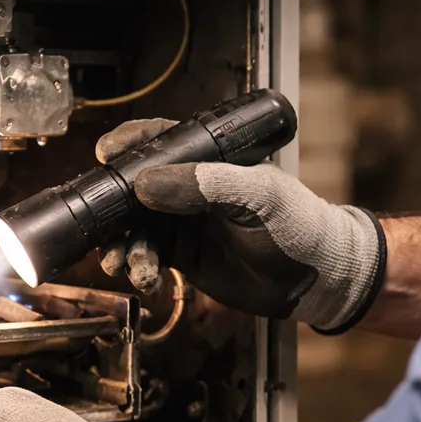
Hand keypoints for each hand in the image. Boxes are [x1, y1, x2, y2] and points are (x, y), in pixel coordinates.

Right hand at [95, 119, 386, 332]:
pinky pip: (149, 259)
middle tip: (102, 228)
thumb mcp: (260, 196)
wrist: (318, 279)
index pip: (162, 141)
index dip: (129, 146)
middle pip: (135, 190)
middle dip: (113, 210)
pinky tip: (147, 280)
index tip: (105, 155)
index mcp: (211, 159)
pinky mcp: (185, 257)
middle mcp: (191, 188)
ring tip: (123, 265)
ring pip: (137, 229)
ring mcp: (185, 223)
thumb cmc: (301, 224)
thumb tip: (146, 184)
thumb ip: (208, 185)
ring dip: (123, 247)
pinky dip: (140, 269)